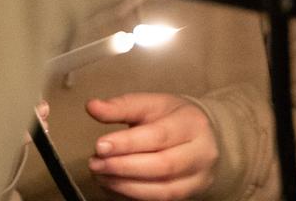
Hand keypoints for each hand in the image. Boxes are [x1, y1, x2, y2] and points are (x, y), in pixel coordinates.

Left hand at [85, 93, 219, 199]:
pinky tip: (113, 185)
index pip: (159, 136)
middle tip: (95, 163)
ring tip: (100, 175)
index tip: (99, 146)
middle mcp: (202, 153)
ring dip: (125, 185)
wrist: (203, 136)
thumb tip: (92, 106)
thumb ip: (121, 106)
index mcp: (192, 123)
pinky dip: (132, 195)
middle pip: (162, 166)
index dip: (127, 143)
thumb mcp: (150, 104)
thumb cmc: (172, 118)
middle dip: (123, 167)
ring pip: (162, 190)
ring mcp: (198, 178)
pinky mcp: (189, 196)